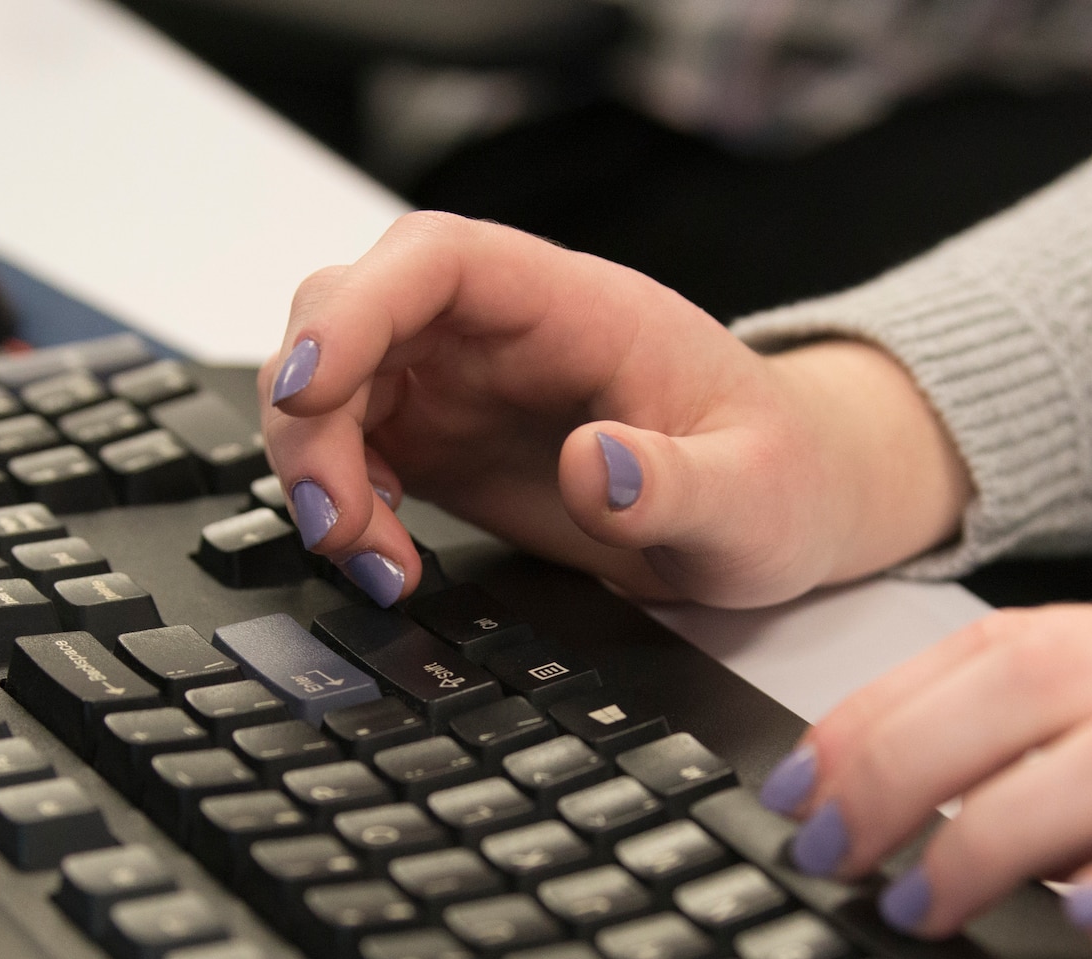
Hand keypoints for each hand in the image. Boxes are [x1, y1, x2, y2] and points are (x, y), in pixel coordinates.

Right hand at [260, 212, 969, 606]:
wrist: (780, 508)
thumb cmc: (777, 479)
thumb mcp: (751, 499)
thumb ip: (676, 484)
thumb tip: (594, 467)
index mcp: (574, 306)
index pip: (435, 262)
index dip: (354, 311)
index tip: (310, 389)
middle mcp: (500, 333)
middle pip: (351, 316)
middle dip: (312, 413)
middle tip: (337, 523)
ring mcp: (462, 385)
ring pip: (332, 388)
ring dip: (318, 472)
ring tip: (376, 563)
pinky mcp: (444, 446)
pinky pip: (352, 452)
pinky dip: (344, 508)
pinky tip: (390, 561)